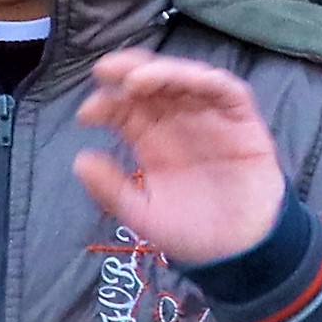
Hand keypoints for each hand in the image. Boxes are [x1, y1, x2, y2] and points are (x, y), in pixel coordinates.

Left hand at [71, 52, 289, 269]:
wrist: (240, 250)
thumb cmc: (192, 230)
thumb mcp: (142, 215)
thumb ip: (111, 190)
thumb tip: (79, 160)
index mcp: (151, 139)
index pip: (124, 108)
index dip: (105, 103)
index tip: (87, 115)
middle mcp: (178, 121)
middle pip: (151, 83)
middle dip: (127, 72)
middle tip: (105, 71)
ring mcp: (210, 117)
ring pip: (185, 78)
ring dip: (163, 71)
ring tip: (137, 79)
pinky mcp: (242, 120)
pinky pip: (227, 91)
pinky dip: (208, 80)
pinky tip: (189, 79)